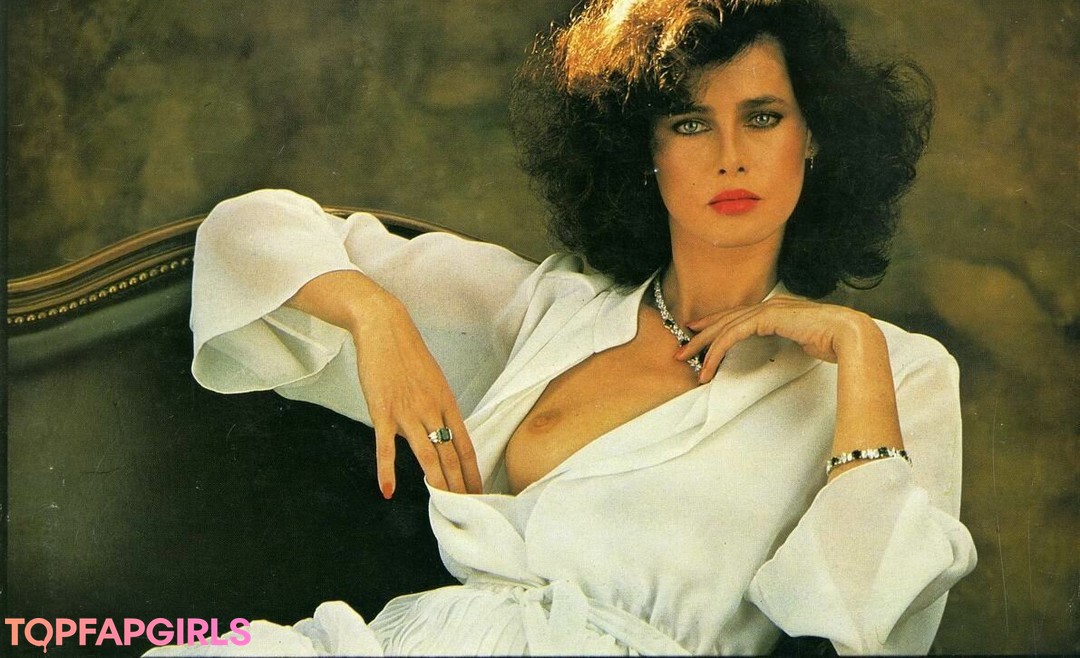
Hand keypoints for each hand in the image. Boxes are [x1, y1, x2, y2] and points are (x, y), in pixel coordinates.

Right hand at [350, 291, 483, 497]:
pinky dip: (387, 470)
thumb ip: (437, 408)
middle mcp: (432, 410)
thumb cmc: (408, 354)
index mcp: (447, 403)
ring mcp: (408, 412)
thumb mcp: (433, 380)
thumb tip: (438, 433)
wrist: (385, 329)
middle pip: (450, 455)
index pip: (466, 445)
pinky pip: (386, 447)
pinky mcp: (383, 412)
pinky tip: (388, 490)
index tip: (479, 492)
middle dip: (461, 484)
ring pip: (427, 455)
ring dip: (437, 482)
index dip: (474, 471)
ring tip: (444, 504)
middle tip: (468, 508)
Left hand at [675, 296, 879, 382]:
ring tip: (686, 361)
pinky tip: (707, 364)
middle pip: (726, 318)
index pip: (739, 316)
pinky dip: (717, 350)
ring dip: (703, 345)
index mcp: (778, 309)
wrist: (850, 335)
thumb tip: (786, 347)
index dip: (716, 324)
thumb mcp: (804, 341)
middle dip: (701, 334)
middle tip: (681, 349)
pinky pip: (733, 334)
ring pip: (725, 326)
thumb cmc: (835, 342)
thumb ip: (789, 340)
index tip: (698, 334)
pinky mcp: (767, 318)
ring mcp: (768, 309)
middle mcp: (770, 305)